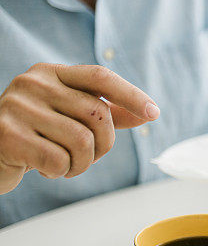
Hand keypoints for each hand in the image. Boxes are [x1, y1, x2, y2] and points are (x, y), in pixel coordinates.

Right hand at [0, 63, 159, 194]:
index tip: (154, 113)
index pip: (100, 77)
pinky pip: (58, 159)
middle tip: (89, 157)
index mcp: (51, 73)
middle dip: (104, 145)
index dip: (131, 95)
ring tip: (66, 165)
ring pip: (82, 141)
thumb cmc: (34, 134)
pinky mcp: (7, 135)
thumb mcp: (68, 117)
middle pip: (98, 115)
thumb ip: (105, 112)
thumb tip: (147, 113)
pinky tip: (48, 169)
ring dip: (82, 164)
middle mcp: (33, 83)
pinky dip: (61, 171)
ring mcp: (17, 107)